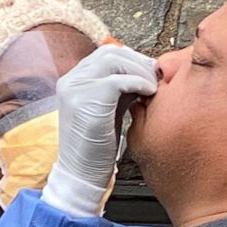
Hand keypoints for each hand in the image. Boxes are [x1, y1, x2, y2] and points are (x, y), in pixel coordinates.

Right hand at [42, 45, 156, 217]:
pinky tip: (147, 94)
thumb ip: (120, 89)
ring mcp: (75, 89)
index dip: (132, 59)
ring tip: (152, 87)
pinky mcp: (86, 101)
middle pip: (110, 52)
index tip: (149, 72)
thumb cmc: (97, 148)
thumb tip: (142, 72)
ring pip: (114, 60)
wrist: (81, 174)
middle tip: (155, 77)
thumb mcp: (108, 109)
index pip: (106, 53)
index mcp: (73, 81)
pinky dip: (138, 83)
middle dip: (138, 62)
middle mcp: (70, 80)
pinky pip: (118, 80)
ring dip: (139, 71)